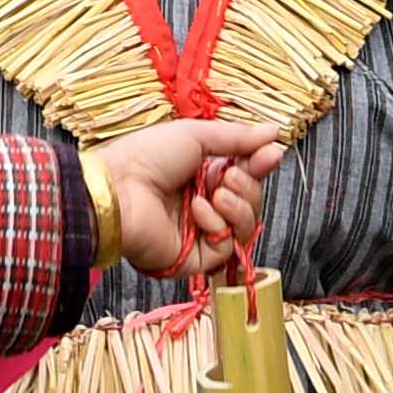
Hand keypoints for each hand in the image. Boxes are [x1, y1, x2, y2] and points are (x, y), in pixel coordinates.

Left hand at [84, 119, 284, 281]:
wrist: (118, 190)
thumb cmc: (147, 157)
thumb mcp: (196, 136)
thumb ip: (237, 138)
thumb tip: (274, 132)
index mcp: (200, 176)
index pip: (243, 175)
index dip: (259, 166)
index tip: (273, 154)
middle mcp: (202, 205)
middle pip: (249, 203)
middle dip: (248, 187)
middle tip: (232, 176)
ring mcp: (198, 234)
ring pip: (243, 227)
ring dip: (238, 207)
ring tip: (216, 194)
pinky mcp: (193, 259)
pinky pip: (224, 248)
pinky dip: (217, 226)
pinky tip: (198, 211)